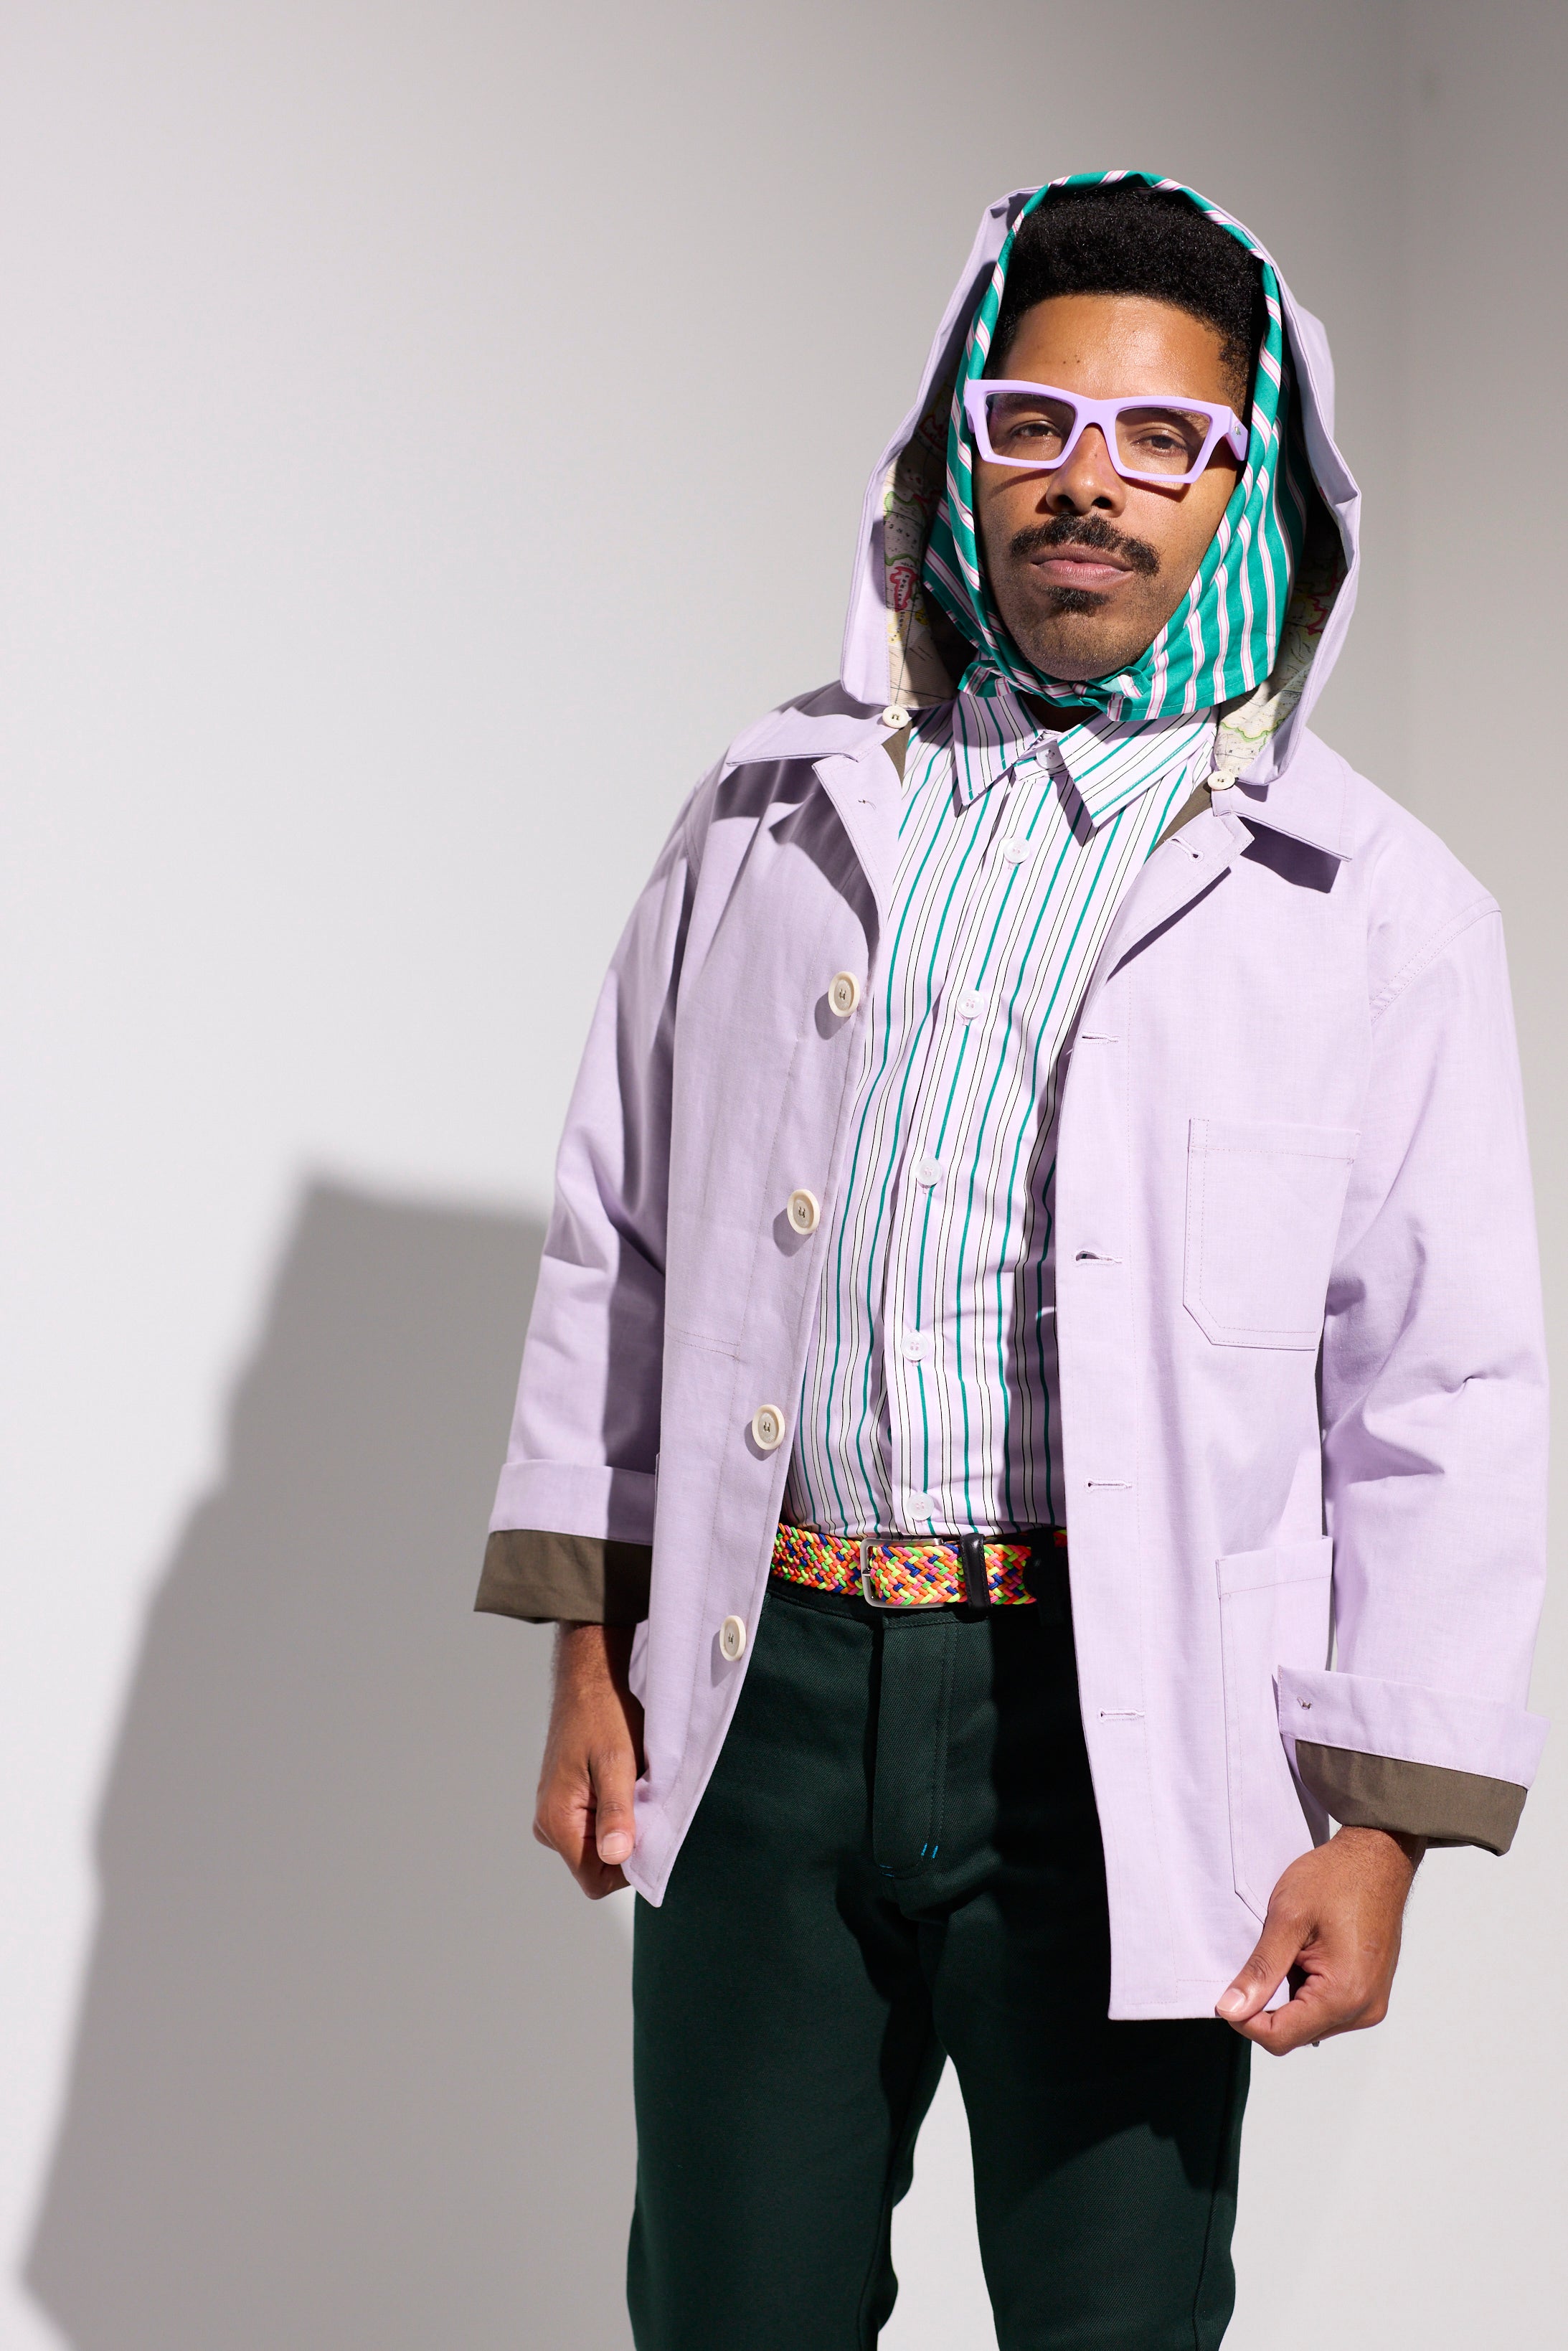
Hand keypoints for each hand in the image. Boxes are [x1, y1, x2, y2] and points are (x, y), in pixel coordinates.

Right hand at [533, 1622, 643, 1897]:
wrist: (589, 1681)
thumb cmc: (603, 1715)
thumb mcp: (618, 1763)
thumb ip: (616, 1813)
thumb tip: (617, 1857)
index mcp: (556, 1820)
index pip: (595, 1880)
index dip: (628, 1867)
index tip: (649, 1834)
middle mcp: (548, 1825)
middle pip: (597, 1866)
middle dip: (627, 1843)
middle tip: (642, 1801)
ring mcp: (554, 1815)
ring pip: (598, 1848)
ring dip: (623, 1826)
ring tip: (632, 1787)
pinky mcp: (565, 1804)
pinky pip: (594, 1828)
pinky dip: (616, 1813)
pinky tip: (623, 1783)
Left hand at [1215, 1825, 1424, 2054]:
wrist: (1377, 1858)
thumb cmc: (1336, 1879)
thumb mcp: (1287, 1918)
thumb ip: (1260, 1969)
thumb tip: (1230, 2009)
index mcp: (1345, 1995)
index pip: (1280, 2037)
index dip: (1244, 2019)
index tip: (1227, 1991)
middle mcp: (1363, 2010)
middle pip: (1294, 2034)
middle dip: (1265, 2007)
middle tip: (1258, 1960)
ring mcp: (1369, 2005)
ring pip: (1308, 2024)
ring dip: (1286, 1997)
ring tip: (1288, 1952)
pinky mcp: (1368, 1995)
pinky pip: (1325, 2010)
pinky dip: (1304, 1991)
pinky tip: (1302, 1956)